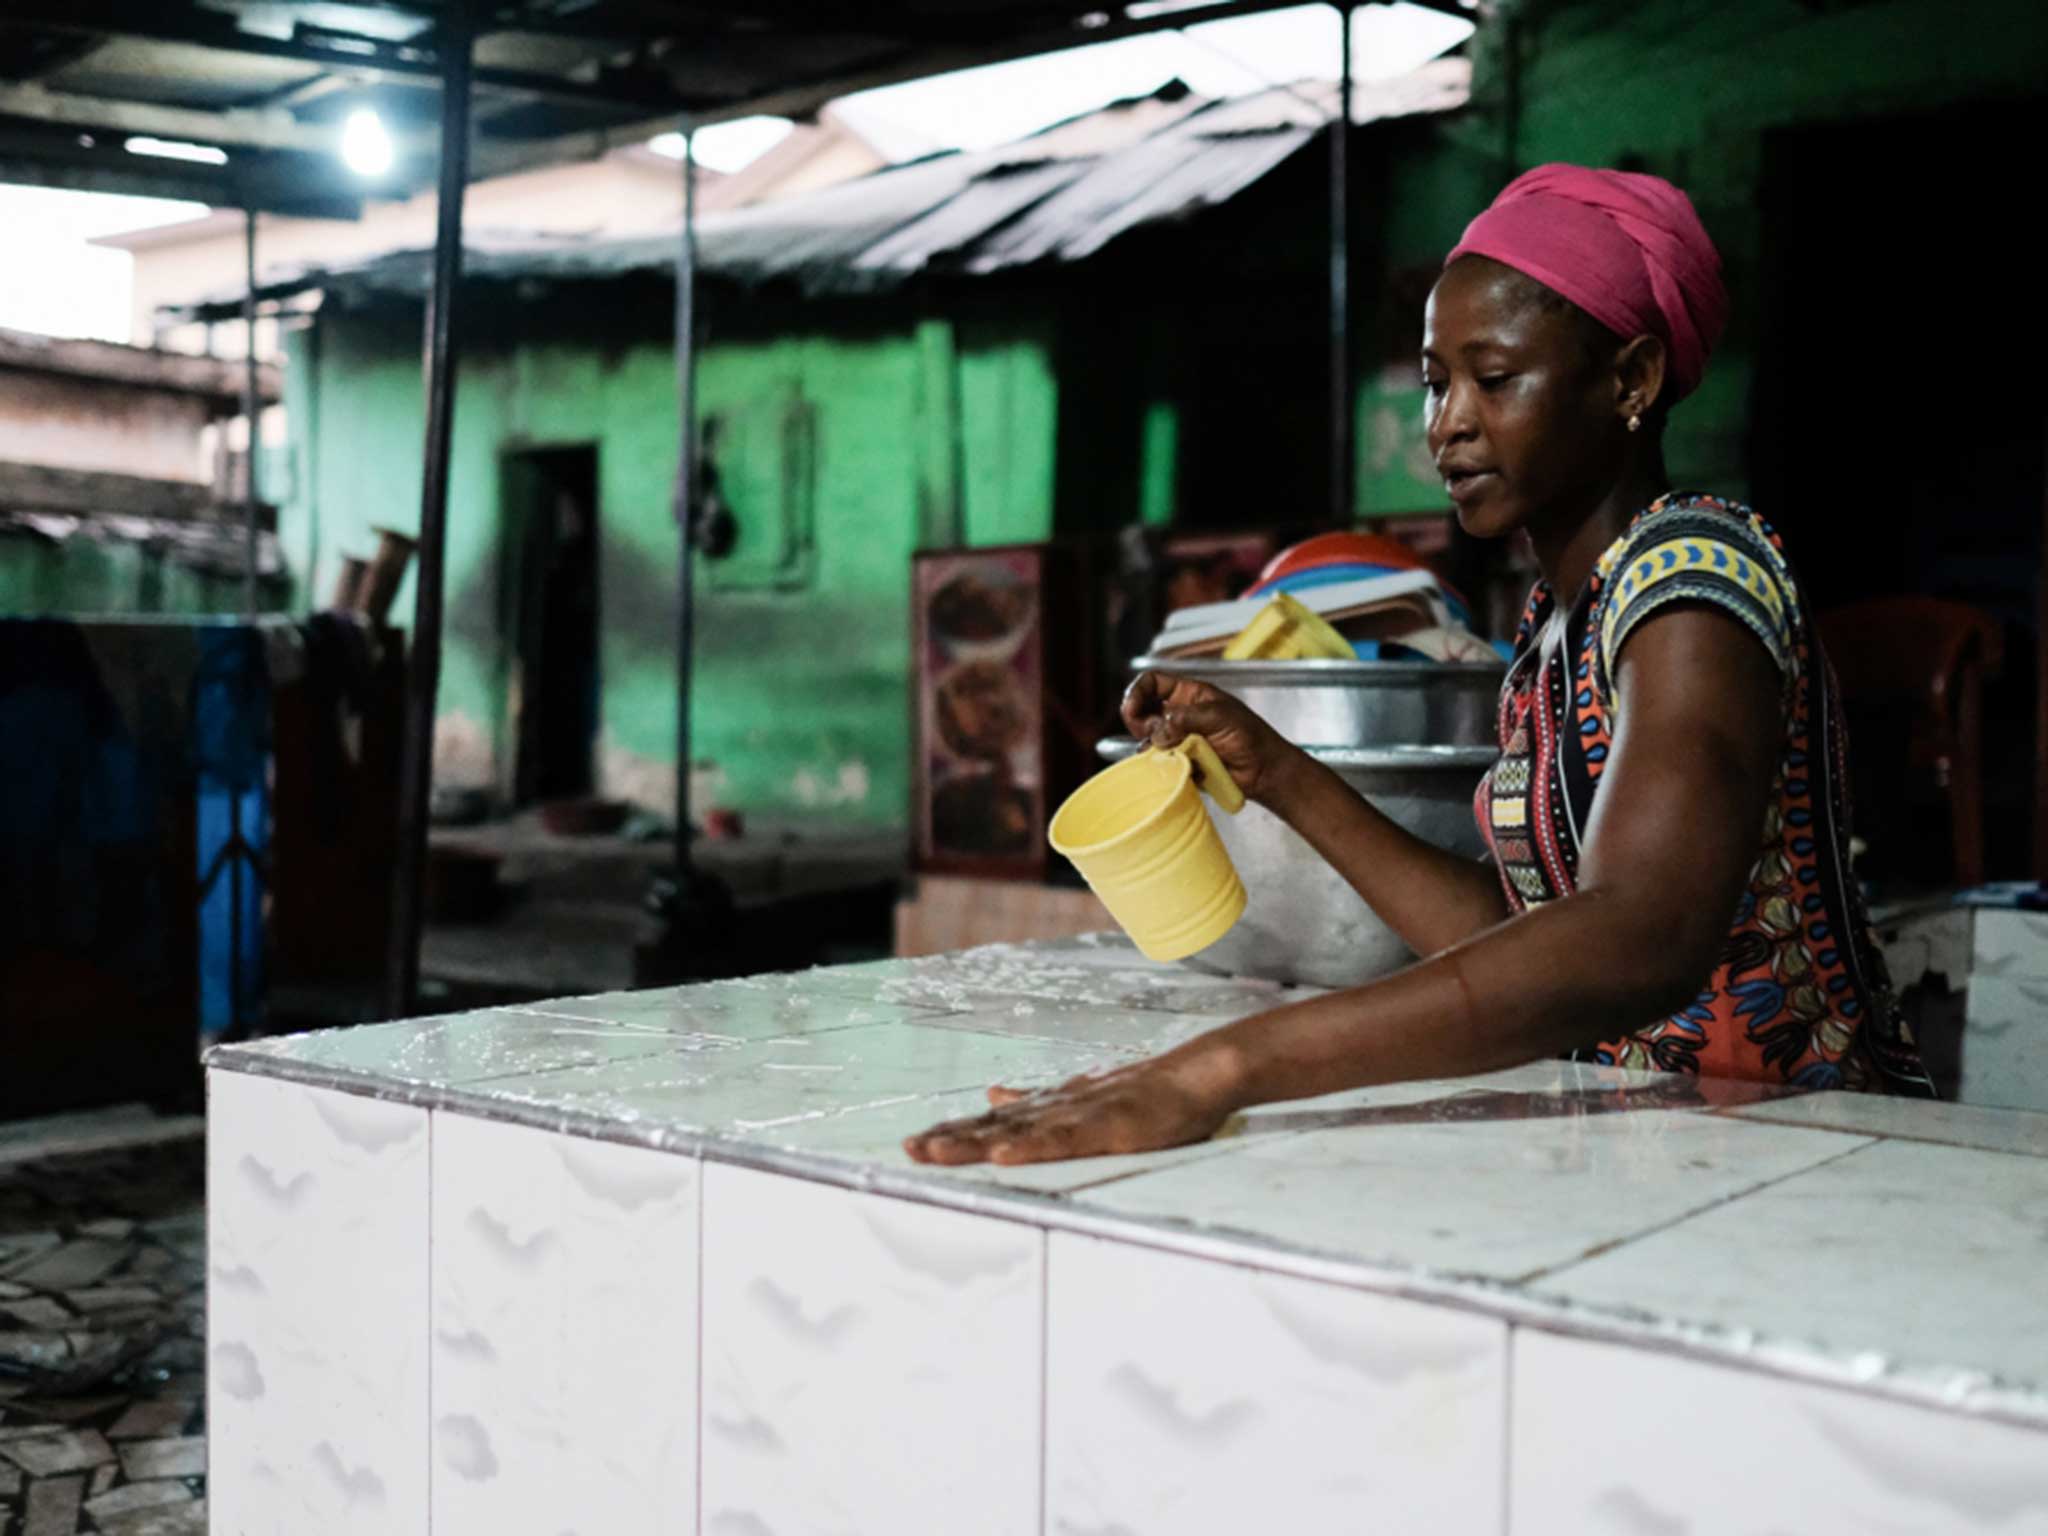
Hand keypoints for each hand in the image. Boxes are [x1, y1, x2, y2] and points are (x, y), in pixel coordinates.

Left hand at [901, 1053, 1239, 1165]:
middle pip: (994, 1127)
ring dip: (975, 1143)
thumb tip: (992, 1096)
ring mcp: (1081, 1115)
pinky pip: (1065, 1140)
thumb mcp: (1080, 1098)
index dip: (954, 1133)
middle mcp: (1056, 1107)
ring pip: (1019, 1132)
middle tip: (908, 1151)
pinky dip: (1032, 1147)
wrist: (1193, 1077)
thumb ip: (1034, 1101)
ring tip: (936, 1152)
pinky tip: (1004, 1156)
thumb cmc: (1144, 1094)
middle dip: (950, 1139)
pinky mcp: (1108, 1126)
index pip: (992, 1123)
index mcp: (1050, 1106)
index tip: (914, 1144)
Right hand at [1121, 671, 1302, 807]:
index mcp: (1189, 694)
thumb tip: (1159, 730)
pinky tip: (1176, 763)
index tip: (1131, 708)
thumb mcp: (1220, 716)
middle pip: (1143, 711)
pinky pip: (1158, 760)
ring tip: (1173, 750)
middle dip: (1141, 722)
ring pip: (1148, 738)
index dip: (1137, 692)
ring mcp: (1178, 738)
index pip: (1152, 683)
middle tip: (1153, 733)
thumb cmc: (1250, 737)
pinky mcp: (1179, 760)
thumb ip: (1187, 718)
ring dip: (1152, 745)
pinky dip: (1160, 763)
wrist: (1263, 771)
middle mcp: (1179, 714)